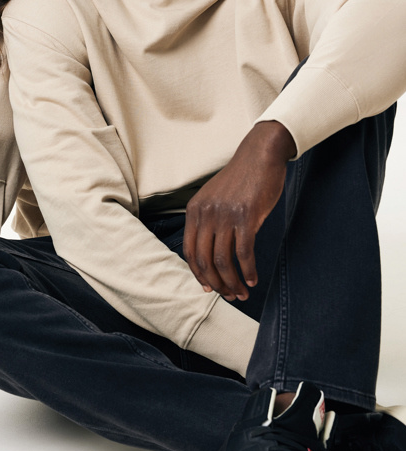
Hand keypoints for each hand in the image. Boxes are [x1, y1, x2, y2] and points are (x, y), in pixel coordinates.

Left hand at [182, 121, 295, 300]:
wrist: (260, 155)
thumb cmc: (241, 179)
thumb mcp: (215, 198)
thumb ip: (209, 222)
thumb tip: (212, 254)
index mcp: (194, 210)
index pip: (190, 251)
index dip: (198, 274)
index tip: (208, 287)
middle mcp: (206, 214)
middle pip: (205, 260)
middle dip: (216, 283)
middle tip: (229, 295)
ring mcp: (225, 215)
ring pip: (223, 260)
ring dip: (232, 282)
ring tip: (242, 293)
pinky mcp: (246, 216)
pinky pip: (244, 252)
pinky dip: (248, 270)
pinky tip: (252, 279)